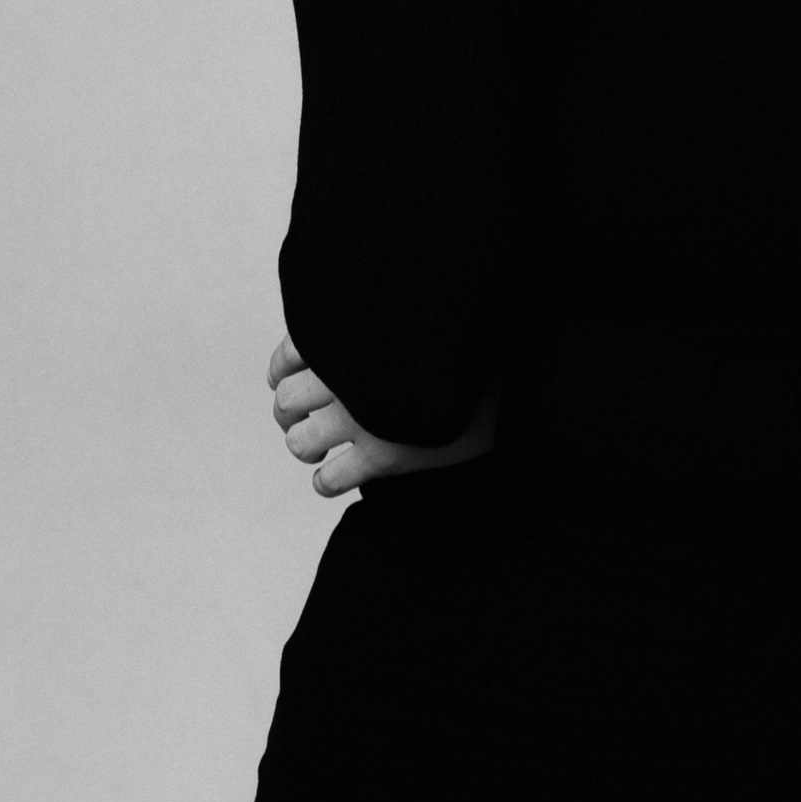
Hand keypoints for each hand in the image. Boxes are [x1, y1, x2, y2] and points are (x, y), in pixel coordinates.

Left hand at [268, 334, 498, 497]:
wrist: (518, 378)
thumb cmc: (472, 347)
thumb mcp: (418, 319)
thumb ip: (377, 325)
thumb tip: (343, 326)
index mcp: (354, 337)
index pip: (289, 354)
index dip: (282, 370)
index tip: (287, 378)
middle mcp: (350, 376)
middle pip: (286, 400)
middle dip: (288, 411)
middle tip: (300, 418)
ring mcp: (364, 418)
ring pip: (299, 442)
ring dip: (303, 446)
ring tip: (317, 448)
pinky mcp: (385, 457)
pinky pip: (328, 481)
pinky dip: (326, 482)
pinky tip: (338, 478)